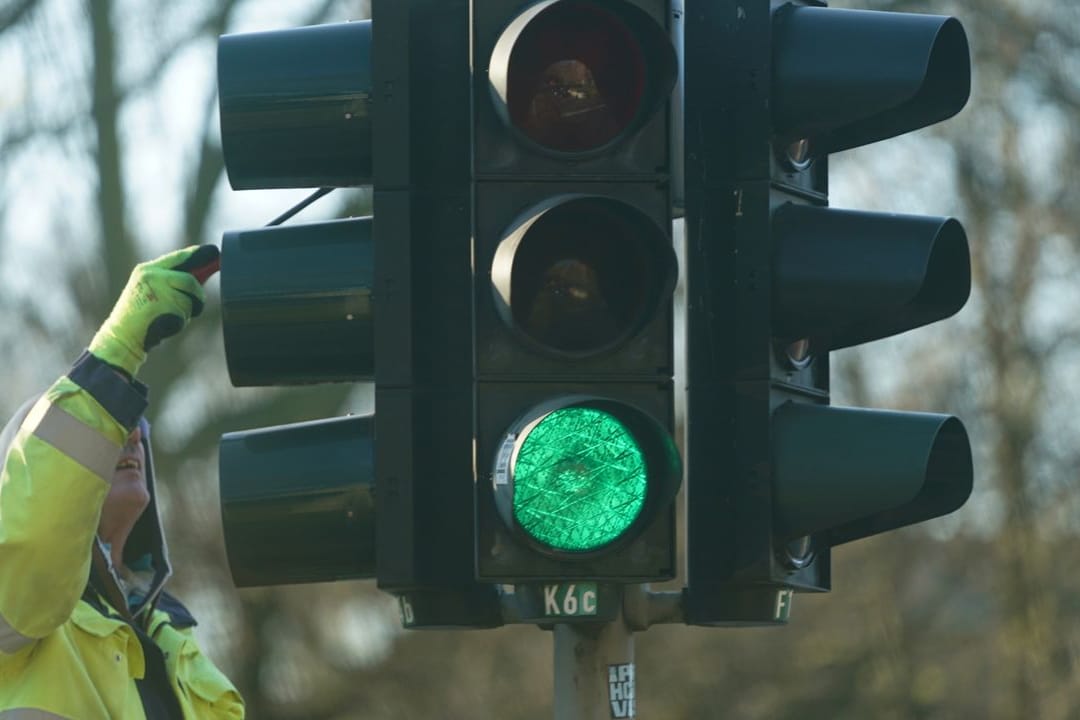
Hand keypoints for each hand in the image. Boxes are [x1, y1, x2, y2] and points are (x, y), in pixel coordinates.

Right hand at [89, 245, 219, 376]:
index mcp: (147, 270)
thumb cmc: (142, 317)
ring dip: (187, 312)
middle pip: (190, 280)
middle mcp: (151, 276)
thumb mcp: (153, 293)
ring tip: (168, 317)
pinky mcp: (162, 306)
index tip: (213, 251)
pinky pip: (185, 314)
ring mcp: (156, 290)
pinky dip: (181, 322)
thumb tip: (202, 275)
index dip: (197, 255)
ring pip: (190, 299)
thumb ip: (172, 282)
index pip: (178, 258)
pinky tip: (165, 325)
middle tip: (198, 304)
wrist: (122, 337)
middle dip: (198, 295)